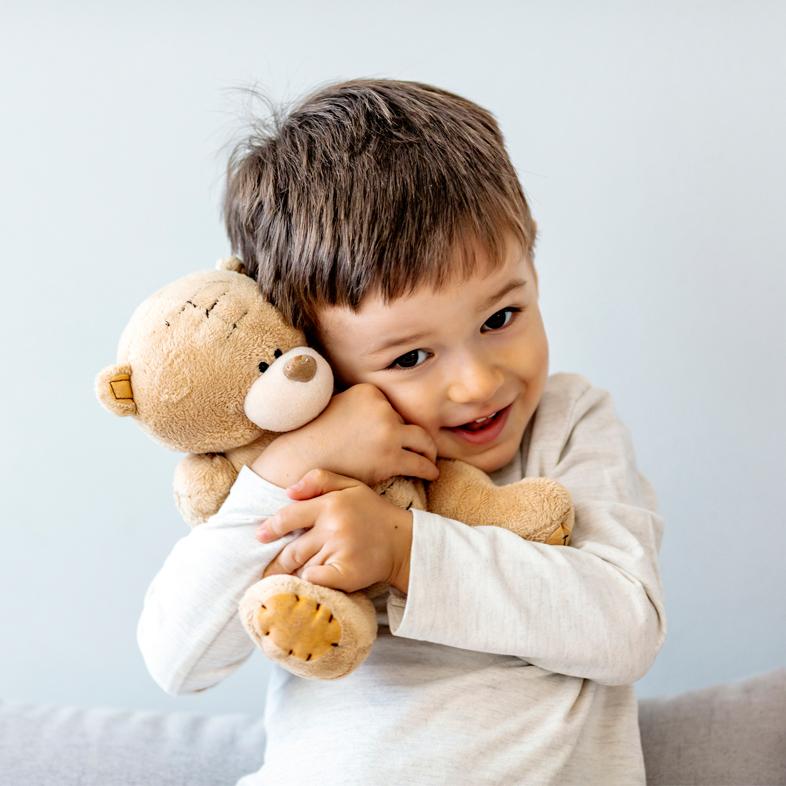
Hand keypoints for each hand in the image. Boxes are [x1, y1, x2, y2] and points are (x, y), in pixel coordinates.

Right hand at [252, 383, 438, 487]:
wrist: (302, 460)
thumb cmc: (314, 438)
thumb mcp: (337, 406)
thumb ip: (359, 407)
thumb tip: (373, 418)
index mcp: (369, 392)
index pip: (393, 407)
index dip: (395, 423)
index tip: (397, 435)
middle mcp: (383, 408)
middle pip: (410, 422)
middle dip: (418, 436)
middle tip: (427, 447)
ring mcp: (389, 433)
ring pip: (424, 441)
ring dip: (430, 452)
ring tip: (431, 460)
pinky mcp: (390, 458)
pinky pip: (420, 463)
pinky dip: (429, 469)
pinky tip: (432, 474)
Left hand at [258, 468, 412, 593]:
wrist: (404, 541)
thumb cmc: (372, 513)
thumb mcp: (351, 486)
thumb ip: (319, 479)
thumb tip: (288, 491)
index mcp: (330, 504)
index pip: (289, 517)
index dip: (270, 528)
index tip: (260, 537)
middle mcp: (333, 527)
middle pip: (292, 550)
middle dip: (278, 562)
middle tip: (268, 570)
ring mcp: (341, 551)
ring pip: (303, 567)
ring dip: (296, 573)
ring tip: (292, 578)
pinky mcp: (347, 574)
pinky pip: (315, 580)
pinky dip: (310, 582)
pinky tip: (311, 583)